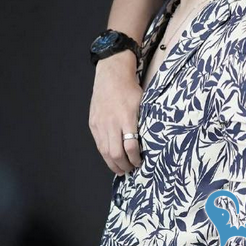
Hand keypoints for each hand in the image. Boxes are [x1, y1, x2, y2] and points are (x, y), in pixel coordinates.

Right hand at [89, 51, 142, 174]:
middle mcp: (112, 123)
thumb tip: (151, 139)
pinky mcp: (93, 124)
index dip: (135, 158)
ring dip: (113, 164)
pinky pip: (99, 144)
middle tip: (131, 170)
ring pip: (105, 152)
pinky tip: (111, 158)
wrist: (112, 75)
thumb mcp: (143, 103)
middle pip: (116, 153)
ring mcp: (101, 124)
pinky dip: (105, 154)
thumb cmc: (130, 89)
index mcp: (127, 117)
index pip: (131, 146)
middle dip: (124, 165)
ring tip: (121, 169)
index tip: (140, 162)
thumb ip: (144, 121)